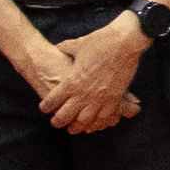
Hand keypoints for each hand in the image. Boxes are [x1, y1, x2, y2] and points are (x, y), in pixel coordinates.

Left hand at [40, 15, 145, 133]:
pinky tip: (95, 122)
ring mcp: (100, 97)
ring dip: (77, 126)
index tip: (44, 108)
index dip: (46, 106)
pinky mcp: (115, 98)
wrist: (124, 42)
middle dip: (58, 121)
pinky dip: (98, 121)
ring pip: (84, 121)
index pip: (52, 100)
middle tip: (56, 122)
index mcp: (71, 81)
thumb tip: (59, 47)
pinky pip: (104, 116)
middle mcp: (83, 93)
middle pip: (65, 115)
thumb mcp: (78, 45)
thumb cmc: (100, 42)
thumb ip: (66, 48)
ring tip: (74, 128)